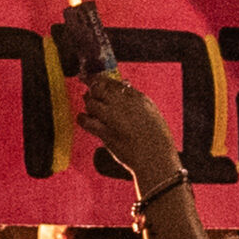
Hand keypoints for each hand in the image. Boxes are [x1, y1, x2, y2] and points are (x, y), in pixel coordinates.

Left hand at [83, 75, 184, 194]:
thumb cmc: (155, 136)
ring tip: (90, 109)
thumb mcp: (150, 110)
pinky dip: (82, 118)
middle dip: (91, 89)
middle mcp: (124, 104)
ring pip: (91, 103)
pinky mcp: (106, 133)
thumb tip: (124, 83)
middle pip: (99, 88)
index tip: (93, 80)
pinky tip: (83, 119)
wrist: (156, 158)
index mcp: (137, 97)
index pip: (112, 81)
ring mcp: (114, 118)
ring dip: (88, 104)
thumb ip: (135, 97)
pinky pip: (86, 121)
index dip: (100, 80)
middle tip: (89, 93)